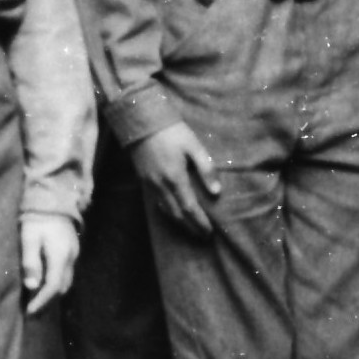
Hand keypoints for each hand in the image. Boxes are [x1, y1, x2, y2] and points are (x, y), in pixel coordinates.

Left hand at [21, 214, 80, 313]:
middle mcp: (71, 257)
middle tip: (32, 310)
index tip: (29, 312)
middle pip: (62, 287)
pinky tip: (45, 282)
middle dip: (48, 300)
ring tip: (36, 300)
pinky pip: (67, 272)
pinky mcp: (72, 249)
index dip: (42, 301)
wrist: (53, 197)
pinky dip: (56, 282)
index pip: (53, 286)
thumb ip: (30, 261)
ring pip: (66, 280)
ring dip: (53, 292)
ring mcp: (74, 253)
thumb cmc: (37, 217)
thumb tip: (32, 286)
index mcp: (60, 255)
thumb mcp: (29, 237)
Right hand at [134, 121, 220, 236]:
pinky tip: (175, 214)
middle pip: (177, 215)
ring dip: (180, 223)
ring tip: (191, 229)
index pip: (189, 208)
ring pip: (166, 211)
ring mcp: (150, 184)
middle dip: (191, 227)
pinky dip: (168, 212)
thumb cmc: (172, 132)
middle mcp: (161, 185)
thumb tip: (216, 192)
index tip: (209, 232)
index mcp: (175, 178)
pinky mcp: (143, 180)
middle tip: (203, 236)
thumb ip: (206, 169)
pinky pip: (157, 203)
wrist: (142, 122)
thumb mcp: (194, 146)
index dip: (200, 222)